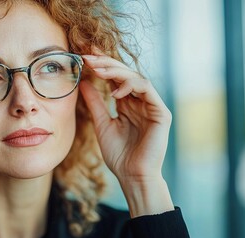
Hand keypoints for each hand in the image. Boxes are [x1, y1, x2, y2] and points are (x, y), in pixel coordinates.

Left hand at [79, 49, 173, 216]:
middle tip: (89, 56)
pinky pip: (147, 89)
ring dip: (116, 71)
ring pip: (136, 77)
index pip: (116, 78)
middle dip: (107, 63)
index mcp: (128, 104)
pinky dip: (131, 85)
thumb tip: (83, 82)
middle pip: (125, 74)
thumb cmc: (118, 154)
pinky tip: (115, 91)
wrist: (132, 176)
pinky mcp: (160, 112)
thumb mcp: (102, 124)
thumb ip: (95, 103)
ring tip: (98, 69)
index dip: (103, 64)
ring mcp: (151, 106)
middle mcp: (140, 102)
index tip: (86, 54)